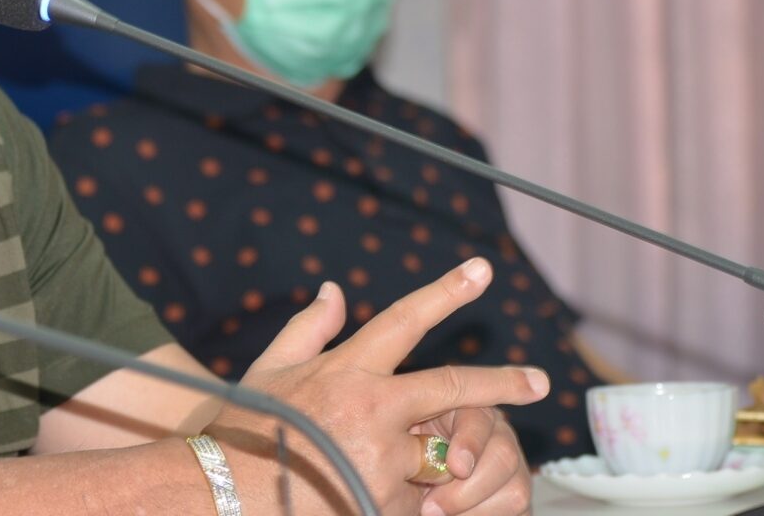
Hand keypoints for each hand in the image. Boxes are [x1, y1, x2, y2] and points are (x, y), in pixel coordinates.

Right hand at [204, 257, 547, 514]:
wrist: (223, 495)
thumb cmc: (244, 430)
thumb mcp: (270, 369)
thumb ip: (309, 328)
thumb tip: (336, 289)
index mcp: (347, 368)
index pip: (405, 320)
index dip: (446, 292)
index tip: (482, 270)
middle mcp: (372, 407)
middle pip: (455, 386)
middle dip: (503, 383)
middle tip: (540, 381)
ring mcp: (383, 456)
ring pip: (434, 454)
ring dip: (421, 465)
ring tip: (371, 472)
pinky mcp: (386, 501)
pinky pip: (415, 498)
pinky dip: (401, 499)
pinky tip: (356, 497)